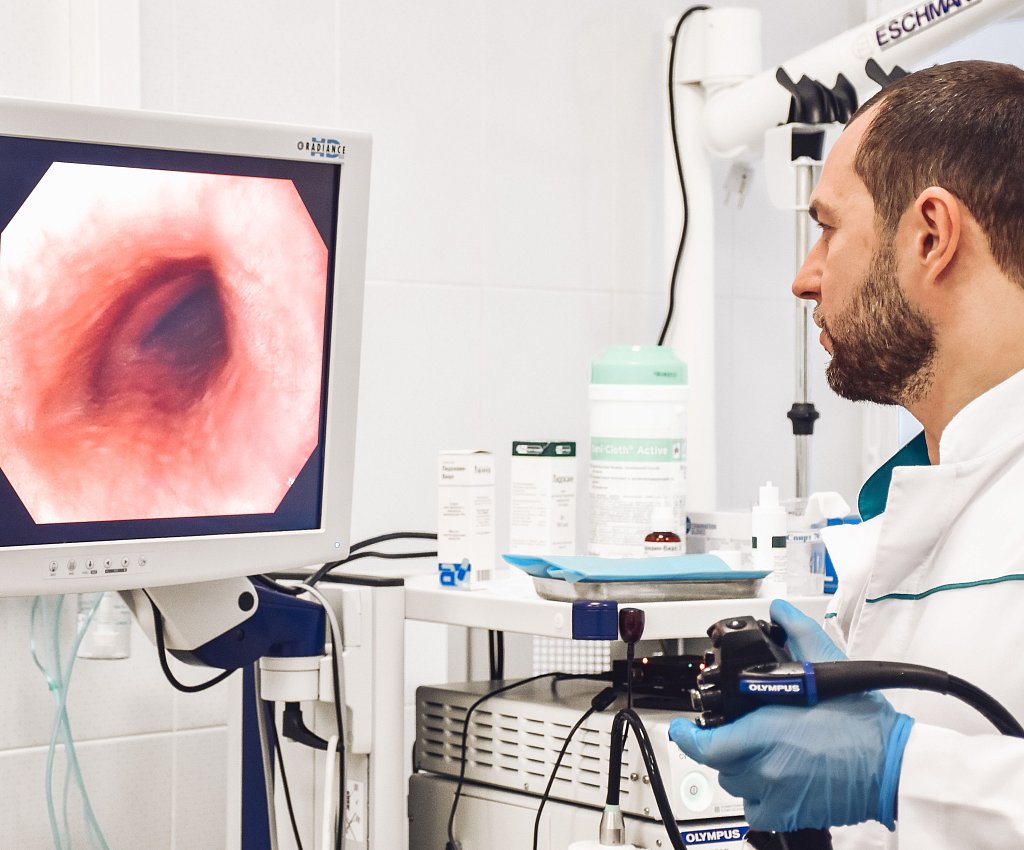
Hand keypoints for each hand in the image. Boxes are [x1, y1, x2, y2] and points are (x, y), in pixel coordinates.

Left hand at [669, 601, 912, 831]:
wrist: (894, 766)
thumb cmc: (864, 724)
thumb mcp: (828, 667)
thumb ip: (798, 633)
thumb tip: (781, 611)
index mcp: (767, 732)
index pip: (705, 744)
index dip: (686, 736)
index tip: (682, 727)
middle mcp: (767, 767)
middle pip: (719, 762)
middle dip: (721, 744)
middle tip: (737, 730)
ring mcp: (778, 795)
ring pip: (735, 784)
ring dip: (739, 767)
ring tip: (759, 750)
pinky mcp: (792, 814)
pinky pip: (757, 809)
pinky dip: (757, 794)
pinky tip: (772, 777)